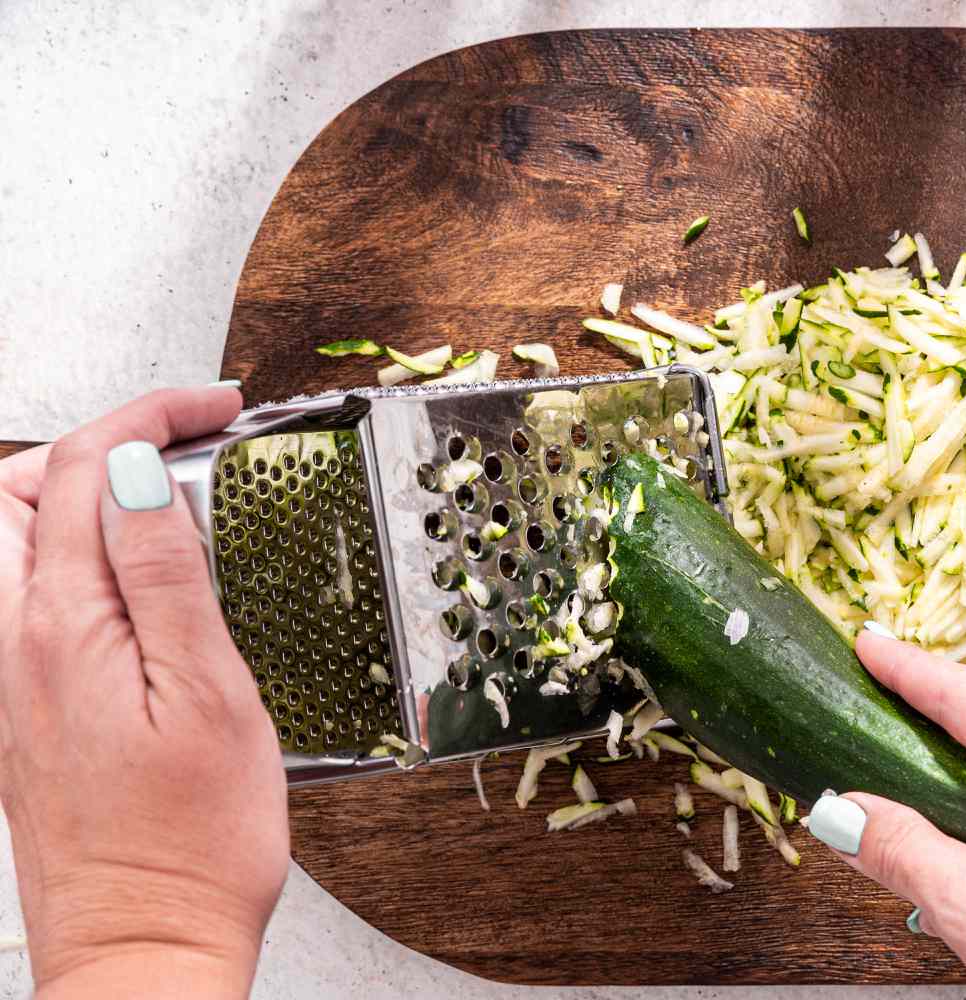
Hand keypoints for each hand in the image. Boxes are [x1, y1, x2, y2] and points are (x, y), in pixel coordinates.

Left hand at [0, 388, 288, 998]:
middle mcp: (20, 645)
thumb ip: (165, 578)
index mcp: (65, 629)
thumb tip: (139, 474)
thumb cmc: (192, 840)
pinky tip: (143, 571)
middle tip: (187, 430)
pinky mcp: (32, 709)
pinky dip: (82, 548)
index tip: (216, 405)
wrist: (146, 944)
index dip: (150, 414)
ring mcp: (19, 678)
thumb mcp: (206, 695)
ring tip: (167, 485)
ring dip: (84, 488)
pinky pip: (37, 594)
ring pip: (21, 541)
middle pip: (25, 492)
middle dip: (101, 435)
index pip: (87, 470)